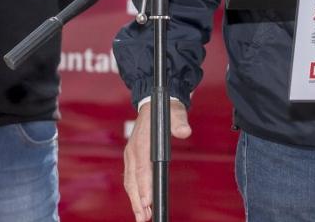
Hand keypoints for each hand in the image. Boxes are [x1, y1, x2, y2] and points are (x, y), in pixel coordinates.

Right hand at [123, 99, 191, 220]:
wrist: (153, 104)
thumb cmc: (164, 110)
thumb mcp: (175, 112)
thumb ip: (179, 122)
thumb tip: (184, 131)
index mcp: (142, 140)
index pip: (142, 167)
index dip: (144, 185)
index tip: (148, 201)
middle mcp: (133, 150)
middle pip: (133, 179)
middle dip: (137, 200)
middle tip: (144, 217)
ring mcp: (131, 155)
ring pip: (130, 182)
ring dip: (135, 200)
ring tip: (142, 216)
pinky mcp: (132, 159)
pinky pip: (131, 179)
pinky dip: (134, 193)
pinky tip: (140, 205)